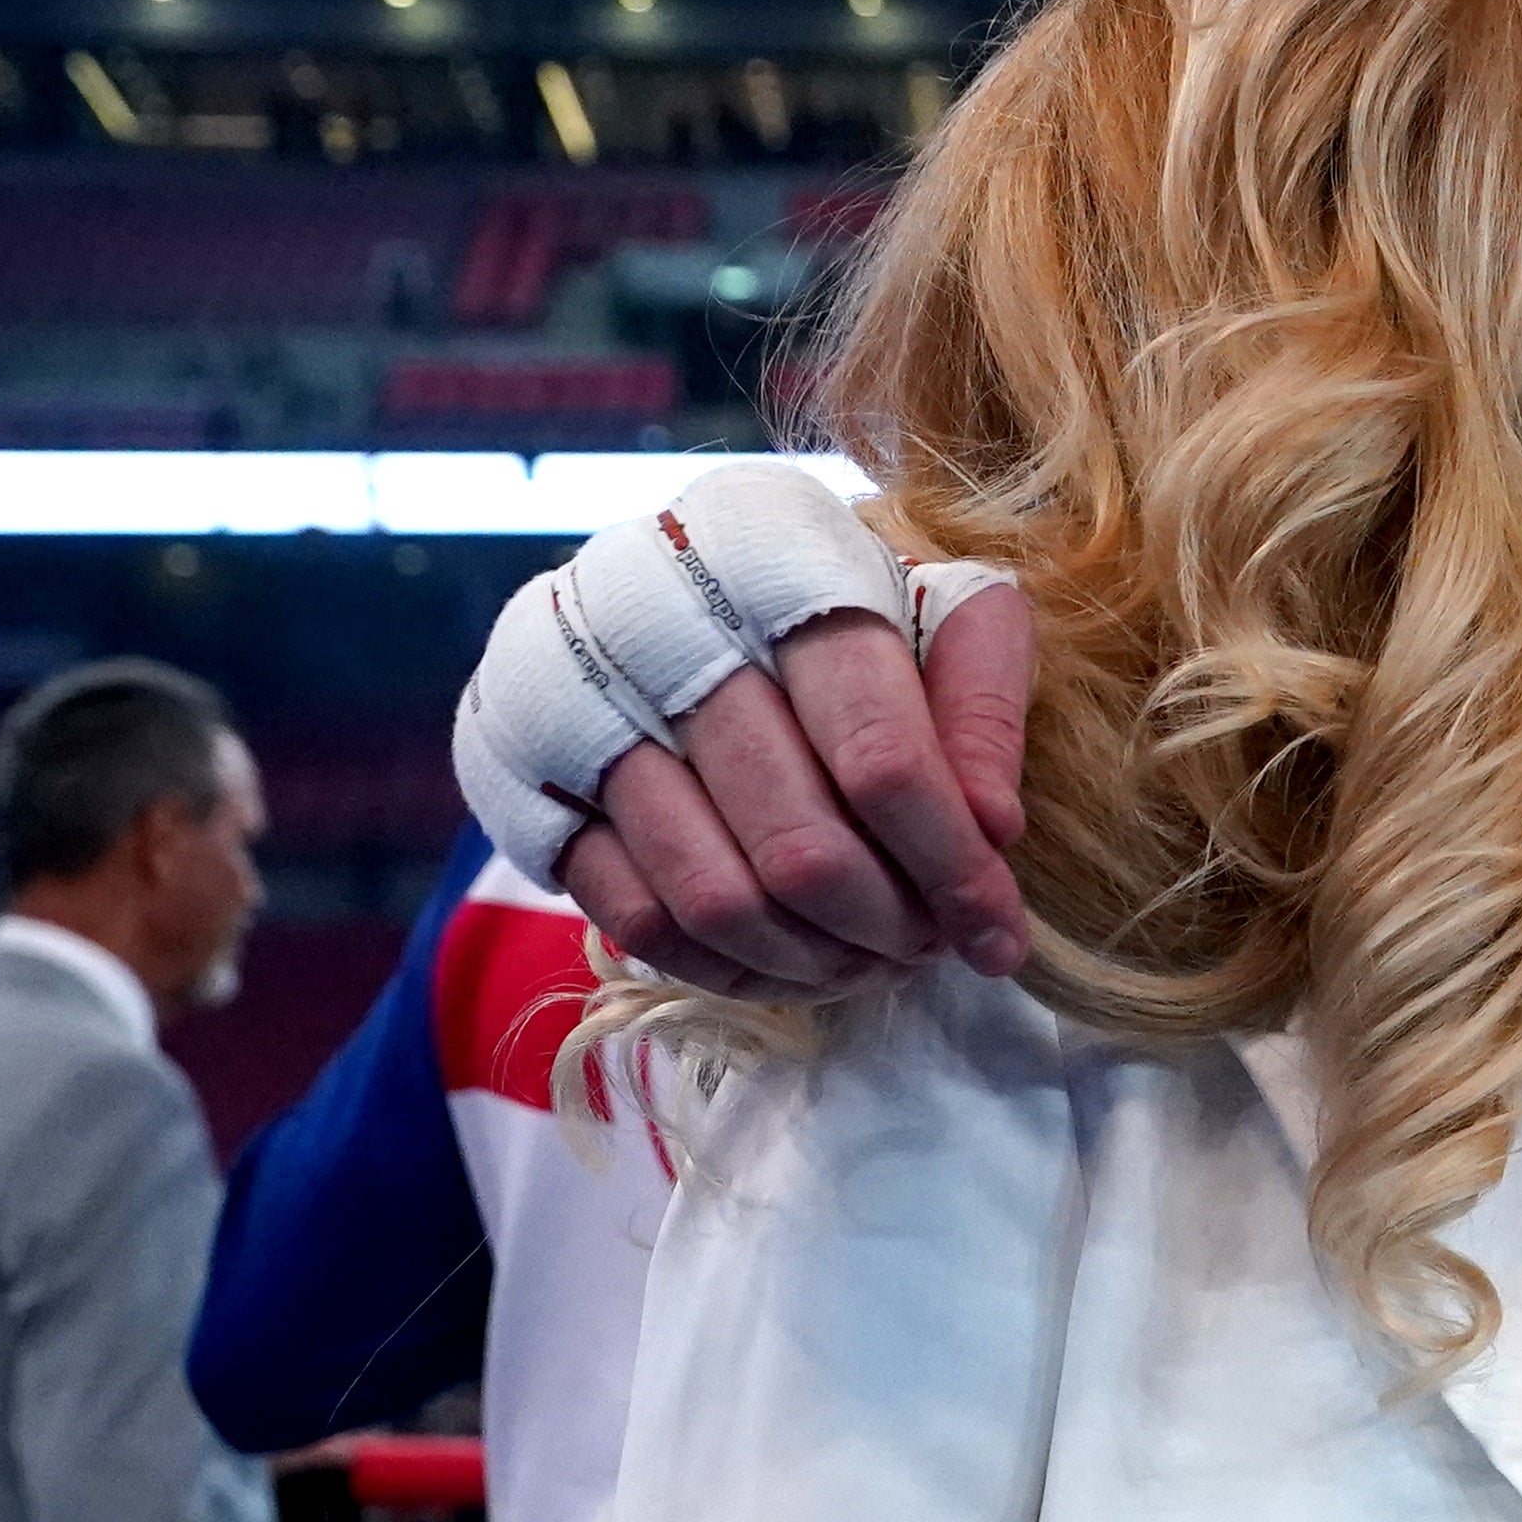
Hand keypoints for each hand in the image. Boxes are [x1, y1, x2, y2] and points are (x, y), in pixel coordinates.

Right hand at [557, 584, 1035, 1000]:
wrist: (659, 576)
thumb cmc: (824, 592)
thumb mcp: (928, 601)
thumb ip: (981, 698)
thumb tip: (992, 828)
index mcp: (774, 558)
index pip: (881, 754)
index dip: (953, 864)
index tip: (998, 932)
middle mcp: (655, 623)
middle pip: (800, 844)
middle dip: (888, 924)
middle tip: (932, 948)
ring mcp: (573, 703)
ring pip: (715, 897)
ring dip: (813, 958)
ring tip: (869, 959)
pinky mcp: (522, 773)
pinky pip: (635, 918)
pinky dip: (726, 963)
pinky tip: (788, 959)